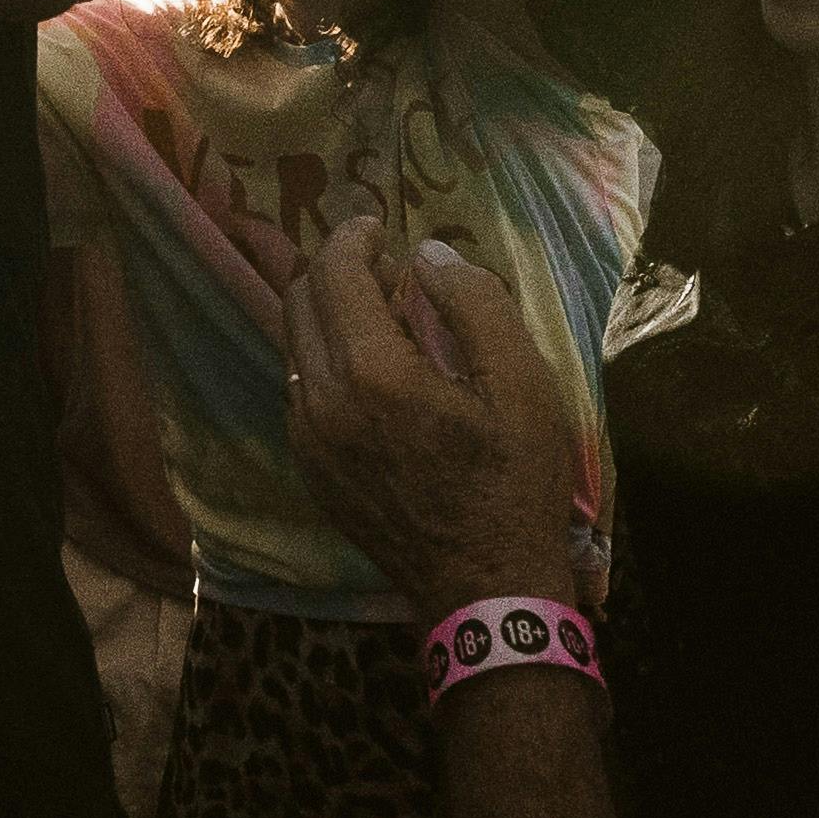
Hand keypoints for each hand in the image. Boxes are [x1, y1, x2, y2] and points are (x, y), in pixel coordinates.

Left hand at [281, 217, 592, 620]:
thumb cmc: (515, 486)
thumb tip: (428, 256)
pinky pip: (299, 388)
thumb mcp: (524, 387)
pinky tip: (369, 368)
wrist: (486, 590)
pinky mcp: (309, 468)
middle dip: (335, 268)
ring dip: (326, 312)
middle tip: (383, 265)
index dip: (352, 238)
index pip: (334, 274)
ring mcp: (307, 439)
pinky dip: (324, 357)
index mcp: (372, 375)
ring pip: (294, 344)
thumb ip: (476, 306)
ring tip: (379, 312)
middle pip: (300, 301)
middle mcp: (321, 401)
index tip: (380, 227)